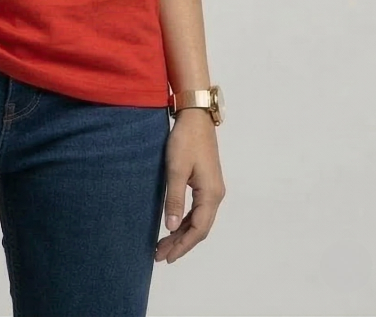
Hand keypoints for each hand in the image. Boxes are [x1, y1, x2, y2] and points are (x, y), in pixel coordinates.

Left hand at [155, 108, 225, 264]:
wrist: (196, 117)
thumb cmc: (185, 140)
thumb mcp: (176, 169)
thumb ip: (174, 199)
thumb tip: (170, 227)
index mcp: (211, 195)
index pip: (198, 229)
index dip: (182, 245)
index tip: (166, 257)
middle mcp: (215, 195)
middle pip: (199, 228)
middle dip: (180, 243)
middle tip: (160, 255)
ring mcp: (212, 189)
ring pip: (198, 220)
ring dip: (182, 233)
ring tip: (163, 245)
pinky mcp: (206, 182)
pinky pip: (197, 209)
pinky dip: (185, 221)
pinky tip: (173, 225)